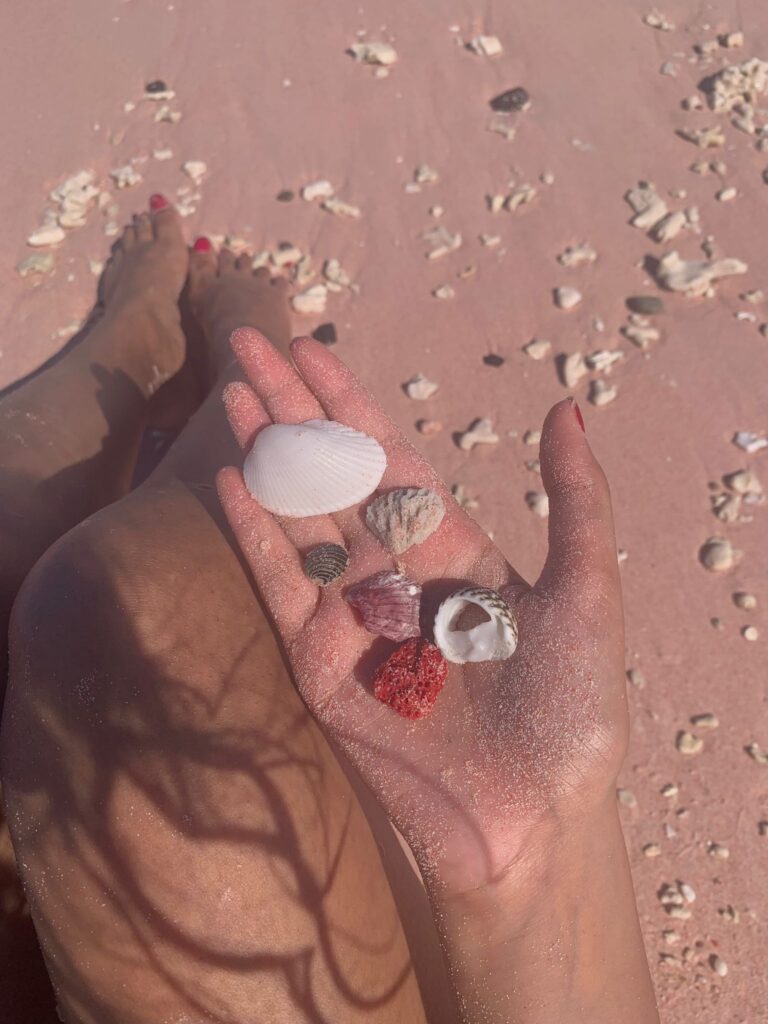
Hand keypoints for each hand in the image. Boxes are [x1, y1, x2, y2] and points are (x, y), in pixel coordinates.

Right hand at [217, 327, 627, 897]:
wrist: (532, 818)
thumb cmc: (570, 710)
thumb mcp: (588, 592)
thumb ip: (575, 500)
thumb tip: (567, 405)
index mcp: (451, 547)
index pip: (389, 456)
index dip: (350, 400)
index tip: (313, 344)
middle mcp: (395, 571)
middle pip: (333, 472)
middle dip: (293, 407)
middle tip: (247, 340)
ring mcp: (351, 614)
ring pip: (298, 517)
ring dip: (265, 455)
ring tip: (233, 393)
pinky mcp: (319, 664)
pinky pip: (282, 585)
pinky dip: (256, 531)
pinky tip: (232, 476)